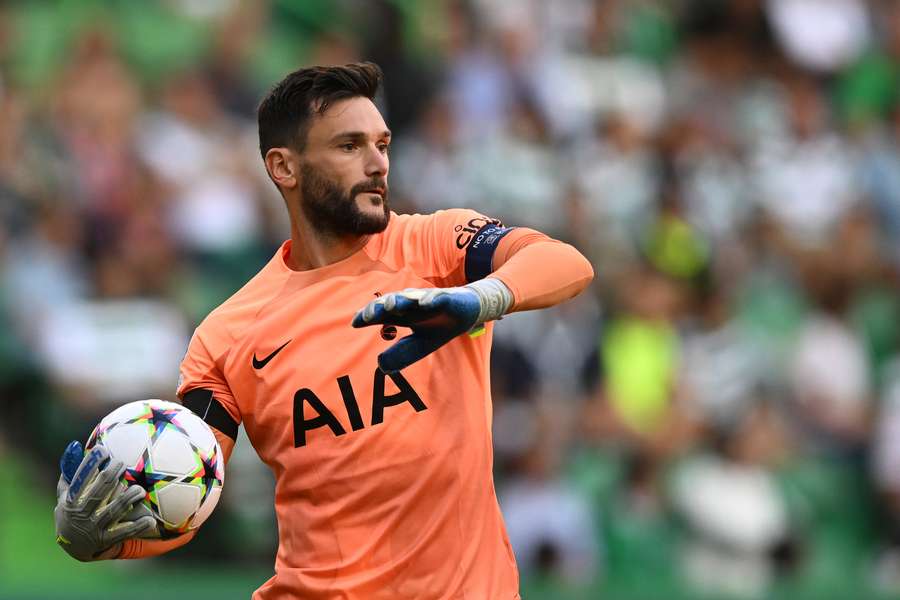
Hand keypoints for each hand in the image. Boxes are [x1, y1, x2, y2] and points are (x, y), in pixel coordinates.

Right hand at [54, 441, 155, 560]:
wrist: (74, 547)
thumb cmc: (72, 513)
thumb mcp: (64, 497)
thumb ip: (69, 476)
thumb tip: (75, 448)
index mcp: (71, 501)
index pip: (80, 480)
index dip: (90, 464)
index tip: (102, 450)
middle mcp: (82, 514)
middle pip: (98, 492)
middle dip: (110, 475)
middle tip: (121, 463)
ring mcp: (95, 527)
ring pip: (113, 511)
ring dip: (127, 499)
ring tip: (139, 489)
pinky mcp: (107, 539)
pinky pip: (125, 532)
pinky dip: (138, 527)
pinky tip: (151, 520)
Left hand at [352, 278, 512, 372]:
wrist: (468, 311)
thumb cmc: (440, 326)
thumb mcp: (420, 345)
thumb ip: (402, 354)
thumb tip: (381, 366)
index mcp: (404, 315)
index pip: (381, 314)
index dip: (368, 317)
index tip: (355, 323)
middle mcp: (412, 305)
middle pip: (391, 303)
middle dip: (379, 308)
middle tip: (367, 315)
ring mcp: (428, 300)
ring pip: (411, 297)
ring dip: (400, 300)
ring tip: (390, 305)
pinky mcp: (447, 298)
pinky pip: (439, 298)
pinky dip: (432, 299)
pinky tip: (425, 303)